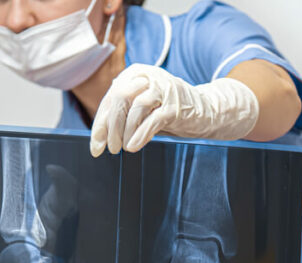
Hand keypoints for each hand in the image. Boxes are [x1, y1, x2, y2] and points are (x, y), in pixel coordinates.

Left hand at [90, 63, 258, 156]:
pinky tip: (134, 146)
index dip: (100, 125)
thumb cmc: (169, 111)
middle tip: (111, 149)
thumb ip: (121, 116)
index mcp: (134, 73)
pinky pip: (152, 120)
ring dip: (125, 132)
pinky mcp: (175, 105)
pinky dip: (141, 135)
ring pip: (135, 108)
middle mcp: (147, 76)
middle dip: (111, 128)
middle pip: (120, 100)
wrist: (206, 110)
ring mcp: (163, 89)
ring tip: (124, 148)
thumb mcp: (142, 110)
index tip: (96, 147)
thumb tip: (98, 139)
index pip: (110, 99)